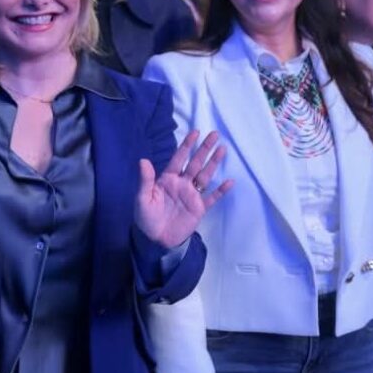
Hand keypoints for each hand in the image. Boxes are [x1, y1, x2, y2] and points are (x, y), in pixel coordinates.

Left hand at [135, 131, 232, 248]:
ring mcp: (191, 195)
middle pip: (195, 163)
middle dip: (204, 149)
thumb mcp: (142, 198)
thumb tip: (143, 160)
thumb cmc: (146, 218)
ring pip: (205, 175)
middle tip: (214, 134)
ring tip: (222, 149)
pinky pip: (212, 198)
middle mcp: (182, 183)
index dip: (187, 145)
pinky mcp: (199, 208)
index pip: (179, 158)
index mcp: (167, 179)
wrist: (156, 240)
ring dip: (213, 163)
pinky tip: (229, 181)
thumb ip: (145, 180)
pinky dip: (220, 190)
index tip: (195, 132)